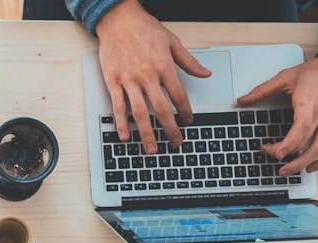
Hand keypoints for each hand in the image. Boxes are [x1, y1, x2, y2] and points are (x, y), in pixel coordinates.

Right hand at [95, 0, 210, 153]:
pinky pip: (118, 106)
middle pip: (162, 109)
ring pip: (140, 112)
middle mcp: (147, 75)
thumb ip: (189, 61)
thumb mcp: (172, 41)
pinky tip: (125, 136)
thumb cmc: (144, 28)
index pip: (179, 95)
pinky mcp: (113, 81)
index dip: (186, 111)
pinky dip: (121, 123)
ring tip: (152, 148)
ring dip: (146, 133)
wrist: (118, 19)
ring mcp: (128, 80)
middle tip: (176, 142)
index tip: (188, 121)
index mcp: (163, 66)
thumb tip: (205, 73)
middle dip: (170, 129)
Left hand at [237, 53, 317, 175]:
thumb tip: (242, 100)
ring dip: (304, 164)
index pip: (301, 129)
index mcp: (309, 103)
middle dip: (289, 157)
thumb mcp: (287, 76)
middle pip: (308, 144)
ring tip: (288, 171)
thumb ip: (263, 89)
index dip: (287, 144)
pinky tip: (311, 166)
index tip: (274, 152)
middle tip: (273, 160)